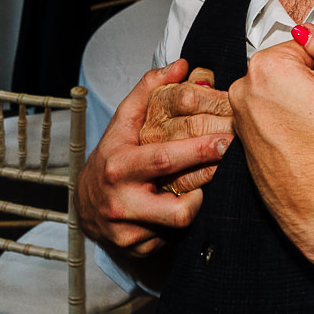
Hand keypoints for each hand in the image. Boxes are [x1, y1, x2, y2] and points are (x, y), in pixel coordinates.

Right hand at [77, 60, 230, 261]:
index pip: (165, 159)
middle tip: (230, 163)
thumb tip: (182, 64)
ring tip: (197, 187)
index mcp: (120, 167)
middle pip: (179, 207)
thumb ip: (148, 90)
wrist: (84, 208)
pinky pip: (174, 237)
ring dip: (196, 204)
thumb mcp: (122, 124)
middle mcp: (122, 203)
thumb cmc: (112, 158)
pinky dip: (180, 223)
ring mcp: (130, 231)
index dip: (199, 151)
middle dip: (209, 185)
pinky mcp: (139, 249)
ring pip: (181, 223)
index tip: (226, 140)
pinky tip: (177, 207)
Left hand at [229, 24, 313, 272]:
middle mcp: (243, 88)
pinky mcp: (245, 140)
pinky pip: (275, 118)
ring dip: (304, 105)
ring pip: (284, 93)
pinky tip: (307, 143)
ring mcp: (241, 117)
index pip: (308, 46)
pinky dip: (292, 125)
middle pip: (293, 68)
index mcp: (264, 65)